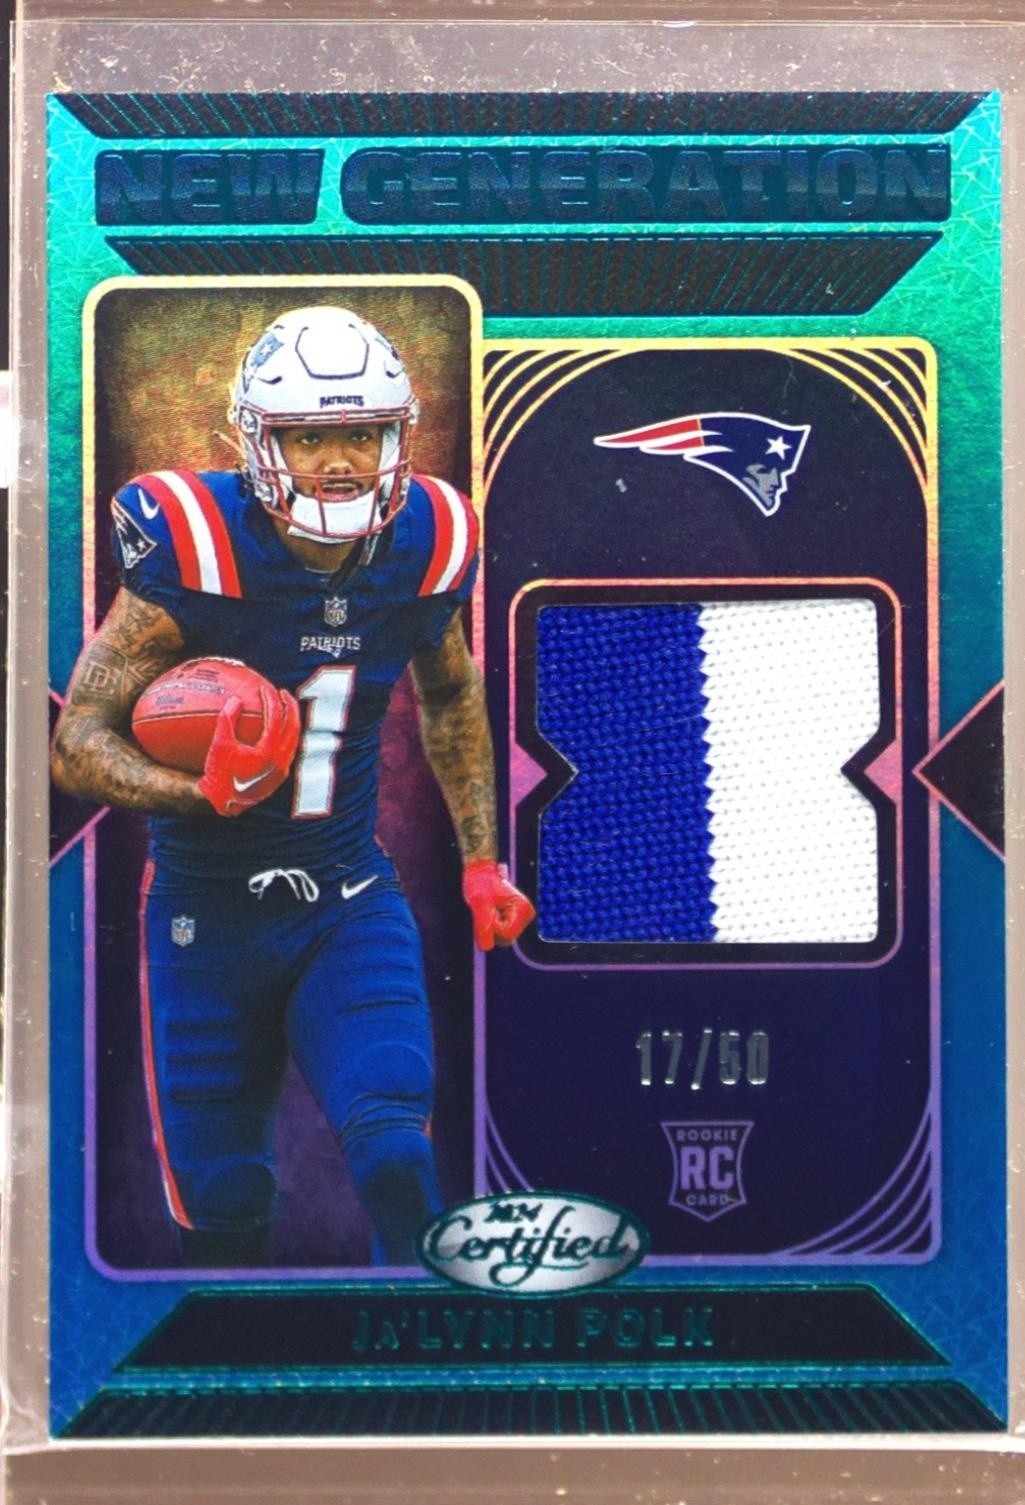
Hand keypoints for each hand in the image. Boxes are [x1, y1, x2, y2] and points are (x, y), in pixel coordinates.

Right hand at [199, 684, 299, 816]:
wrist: (223, 803)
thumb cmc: (219, 773)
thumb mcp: (219, 744)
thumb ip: (227, 720)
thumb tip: (235, 699)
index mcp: (269, 752)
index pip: (276, 719)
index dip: (271, 699)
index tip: (265, 687)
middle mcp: (281, 761)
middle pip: (294, 727)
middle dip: (290, 706)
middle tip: (282, 692)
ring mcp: (283, 769)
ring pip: (295, 739)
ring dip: (291, 721)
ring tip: (284, 708)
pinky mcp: (280, 775)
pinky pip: (289, 749)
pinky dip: (286, 735)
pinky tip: (276, 729)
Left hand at [462, 859, 535, 950]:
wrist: (480, 874)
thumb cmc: (480, 884)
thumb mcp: (478, 903)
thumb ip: (483, 925)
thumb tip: (486, 947)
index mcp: (523, 909)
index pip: (506, 934)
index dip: (493, 925)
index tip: (489, 909)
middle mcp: (526, 916)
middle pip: (506, 940)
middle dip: (492, 928)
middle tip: (487, 909)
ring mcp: (520, 920)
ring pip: (502, 939)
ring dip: (491, 927)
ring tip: (488, 910)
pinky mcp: (513, 922)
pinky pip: (500, 935)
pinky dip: (491, 926)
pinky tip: (491, 912)